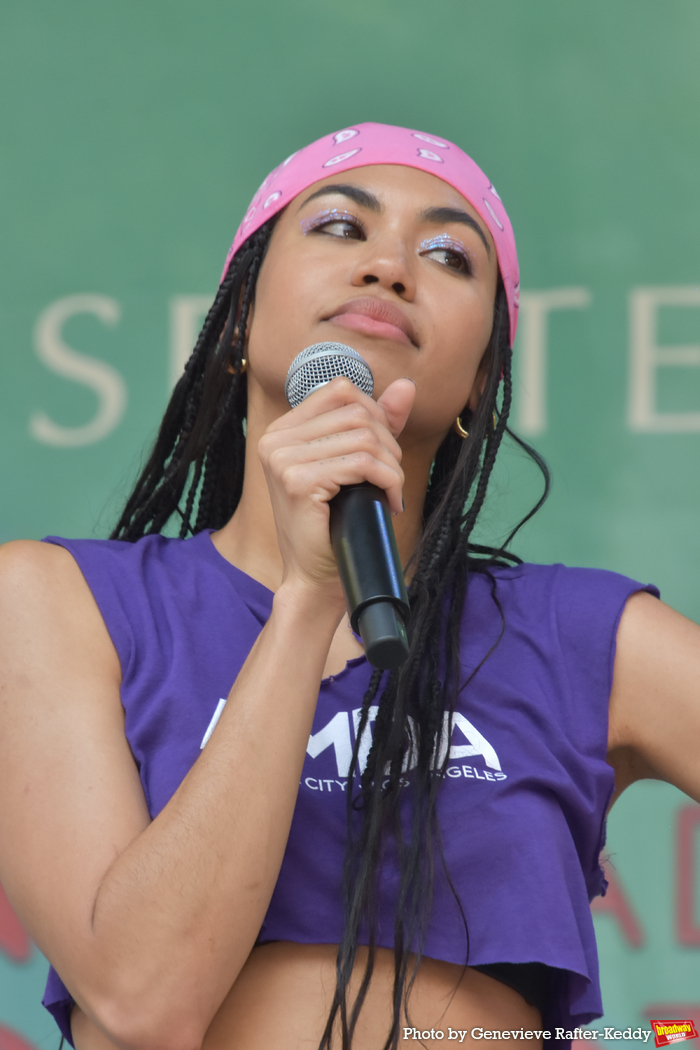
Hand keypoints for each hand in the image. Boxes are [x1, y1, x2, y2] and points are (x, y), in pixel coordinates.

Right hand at [258, 376, 415, 597]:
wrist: (316, 577)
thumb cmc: (334, 524)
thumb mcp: (355, 464)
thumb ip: (377, 423)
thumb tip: (406, 386)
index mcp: (283, 430)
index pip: (341, 390)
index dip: (375, 414)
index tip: (382, 452)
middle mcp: (275, 439)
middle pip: (357, 412)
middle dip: (388, 444)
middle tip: (390, 479)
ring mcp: (282, 459)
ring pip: (364, 437)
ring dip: (391, 466)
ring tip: (390, 492)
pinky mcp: (297, 481)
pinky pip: (362, 463)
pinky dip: (388, 481)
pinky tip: (388, 501)